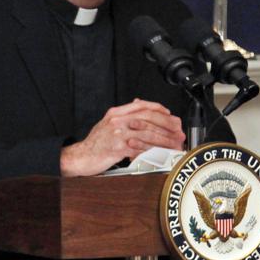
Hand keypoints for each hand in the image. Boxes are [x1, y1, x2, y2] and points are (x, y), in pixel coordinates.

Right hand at [60, 99, 184, 176]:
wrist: (80, 157)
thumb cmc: (95, 143)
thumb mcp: (107, 123)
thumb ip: (123, 114)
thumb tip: (138, 103)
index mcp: (115, 113)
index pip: (141, 105)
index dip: (159, 108)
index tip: (170, 114)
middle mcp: (117, 121)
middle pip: (148, 118)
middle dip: (167, 124)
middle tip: (179, 130)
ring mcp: (117, 134)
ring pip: (148, 133)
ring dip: (165, 139)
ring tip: (175, 144)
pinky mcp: (118, 149)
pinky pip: (141, 148)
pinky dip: (154, 151)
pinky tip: (162, 153)